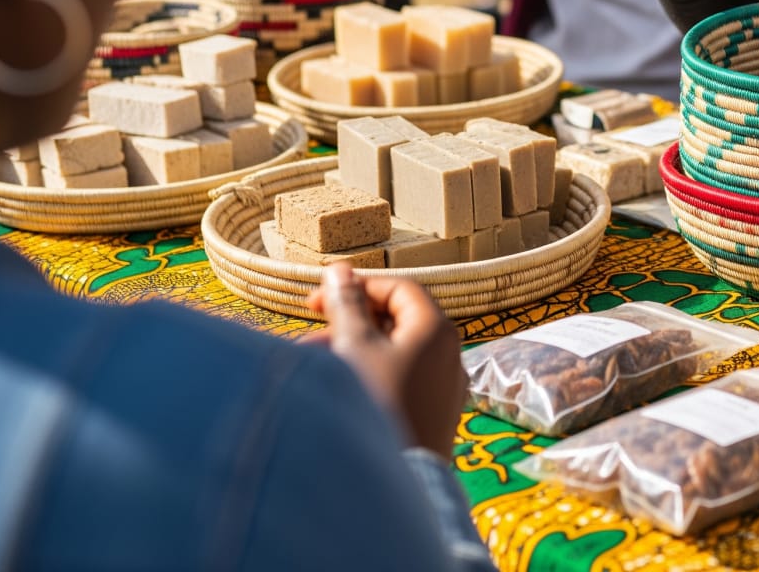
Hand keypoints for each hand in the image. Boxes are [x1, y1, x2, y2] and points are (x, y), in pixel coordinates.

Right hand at [307, 265, 465, 458]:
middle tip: (309, 332)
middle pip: (396, 321)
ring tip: (310, 369)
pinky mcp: (434, 417)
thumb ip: (347, 305)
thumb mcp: (354, 347)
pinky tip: (335, 394)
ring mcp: (444, 388)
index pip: (398, 288)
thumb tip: (338, 270)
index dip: (357, 287)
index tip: (318, 299)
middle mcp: (449, 354)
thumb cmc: (376, 407)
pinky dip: (369, 378)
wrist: (394, 487)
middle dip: (348, 324)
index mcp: (437, 329)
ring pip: (393, 354)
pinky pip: (401, 382)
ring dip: (351, 353)